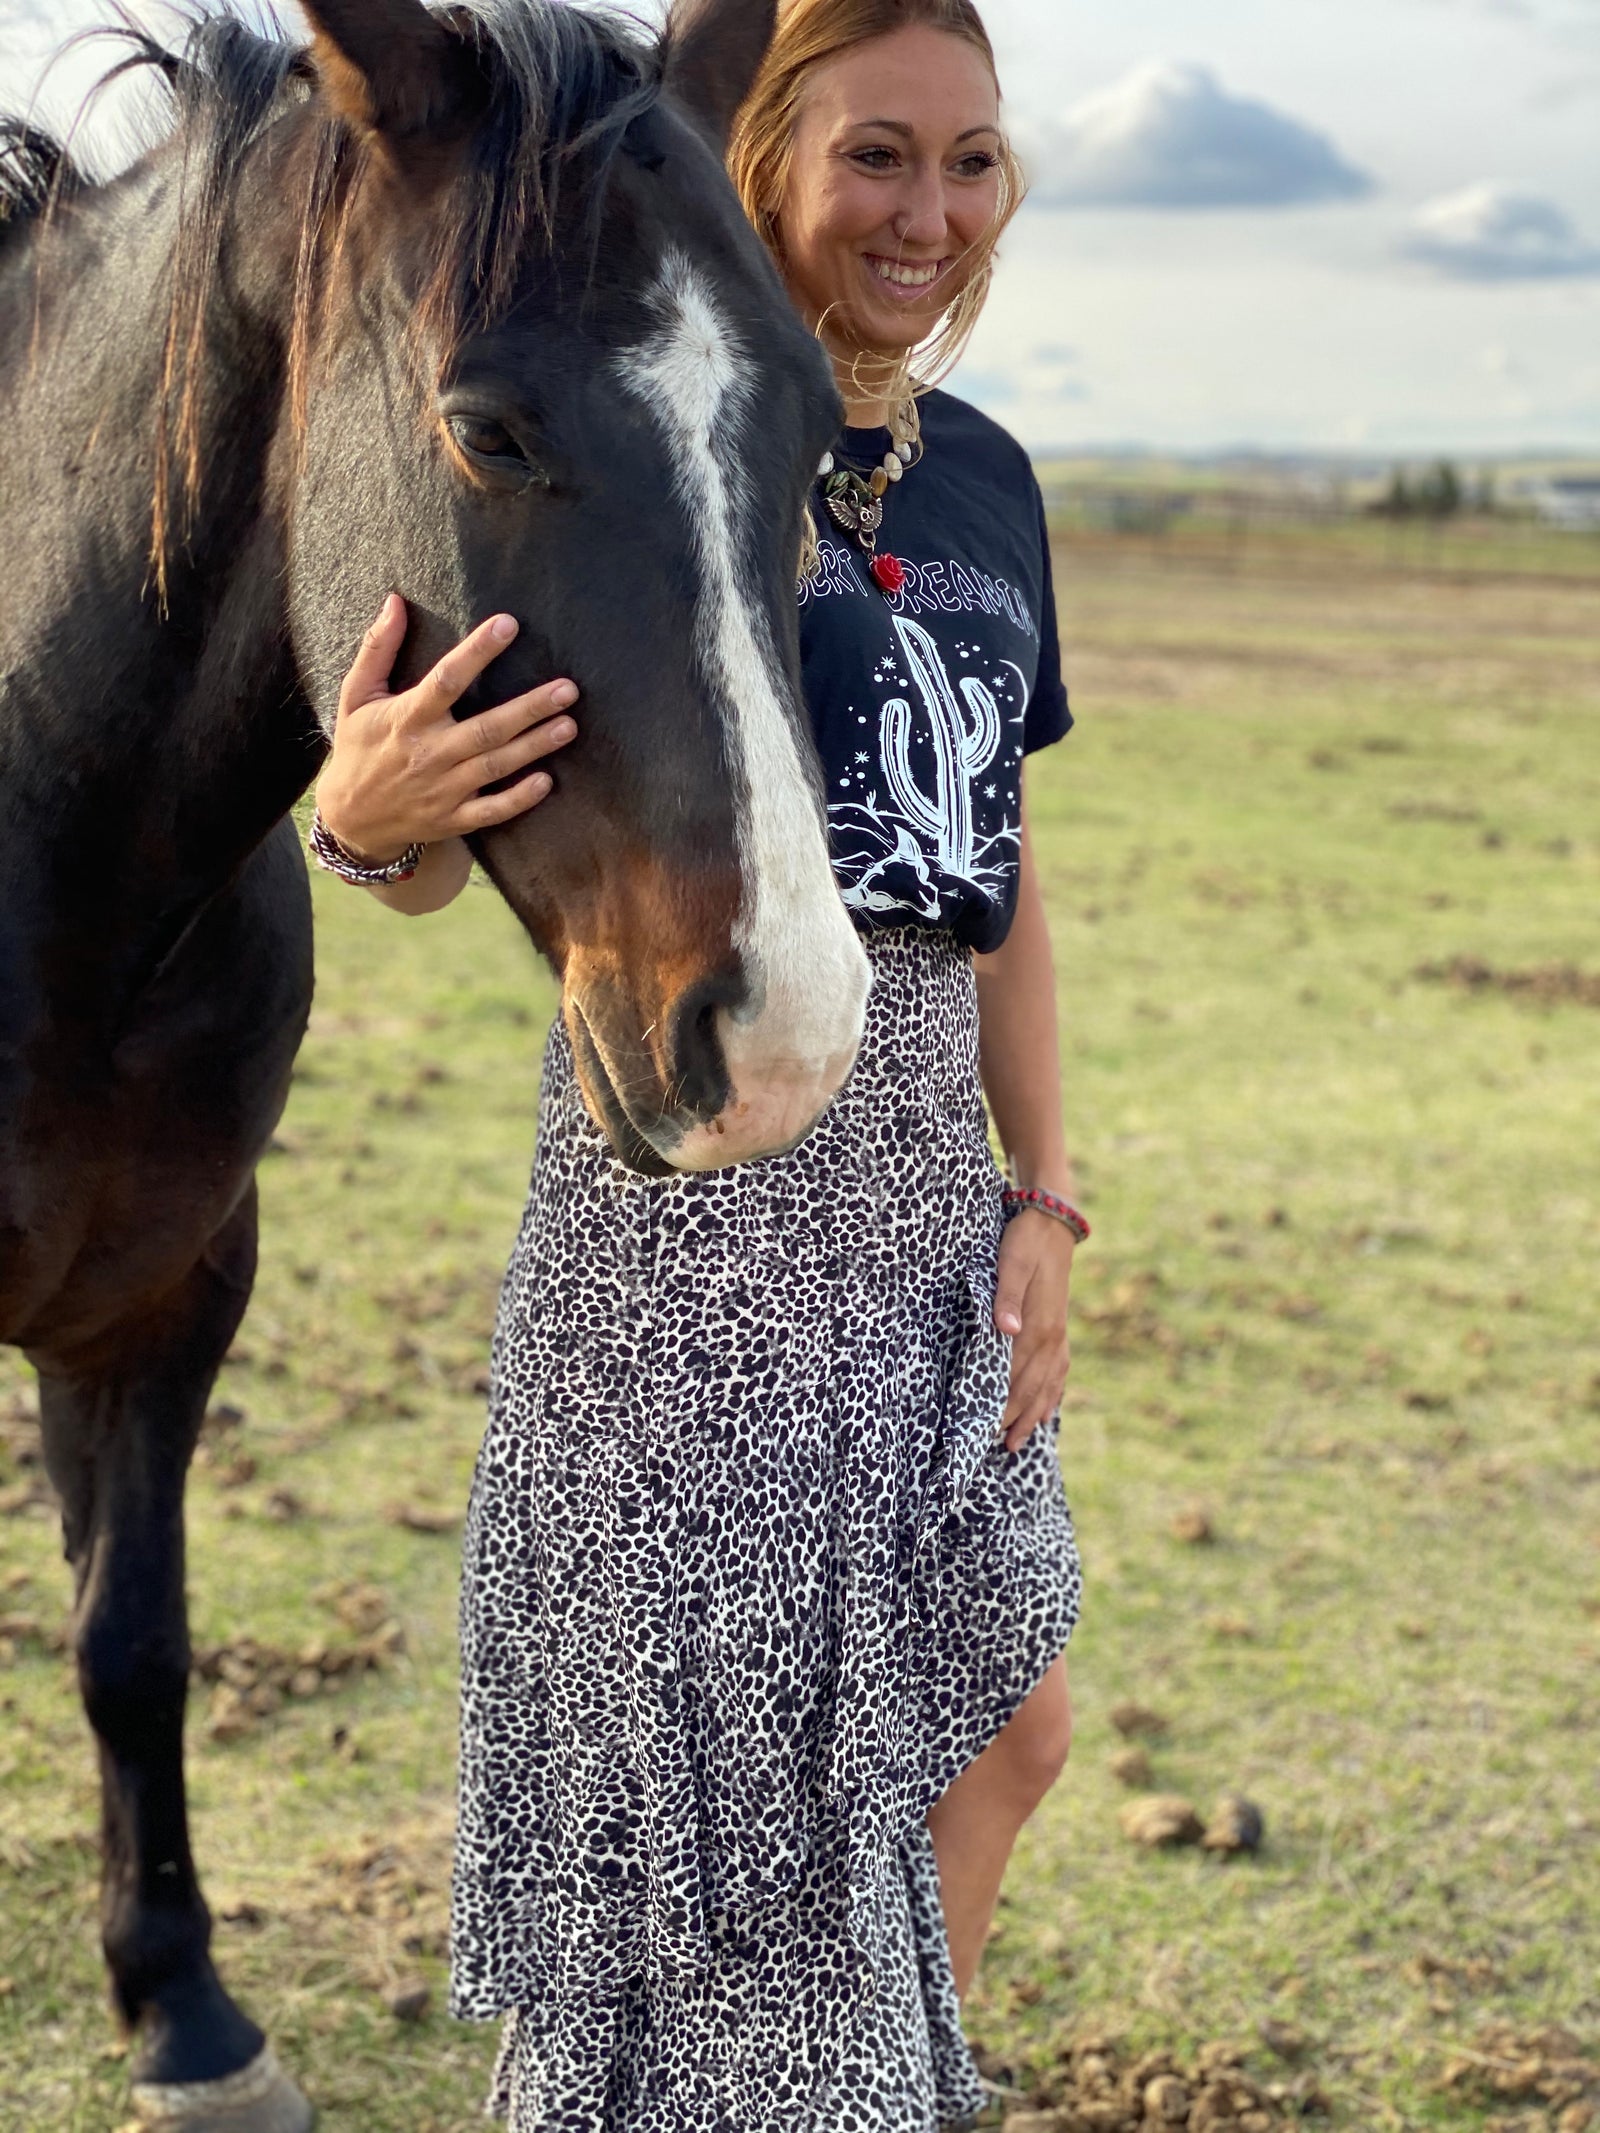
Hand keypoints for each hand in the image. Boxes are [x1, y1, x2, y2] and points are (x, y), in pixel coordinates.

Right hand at [314, 594, 578, 862]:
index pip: (446, 679)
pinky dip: (518, 798)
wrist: (351, 818)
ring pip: (495, 766)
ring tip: (568, 725)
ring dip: (534, 747)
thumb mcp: (355, 695)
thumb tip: (395, 600)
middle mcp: (429, 753)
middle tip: (568, 689)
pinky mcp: (452, 818)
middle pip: (486, 728)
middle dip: (529, 709)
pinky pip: (491, 810)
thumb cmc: (358, 747)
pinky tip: (546, 781)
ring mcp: (443, 789)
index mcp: (407, 718)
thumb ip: (377, 649)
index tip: (508, 624)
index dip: (477, 651)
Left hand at [994, 1211, 1074, 1452]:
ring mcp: (1059, 1334)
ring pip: (1048, 1385)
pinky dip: (1050, 1394)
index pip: (1018, 1375)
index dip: (1004, 1404)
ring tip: (1017, 1443)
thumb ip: (1007, 1297)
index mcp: (1039, 1325)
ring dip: (1033, 1414)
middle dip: (1017, 1418)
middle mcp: (1053, 1336)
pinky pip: (1059, 1371)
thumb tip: (1005, 1331)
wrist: (1051, 1222)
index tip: (987, 1429)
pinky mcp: (1059, 1327)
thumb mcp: (1011, 1262)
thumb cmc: (1025, 1242)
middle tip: (1000, 1447)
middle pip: (1034, 1387)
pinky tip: (1045, 1409)